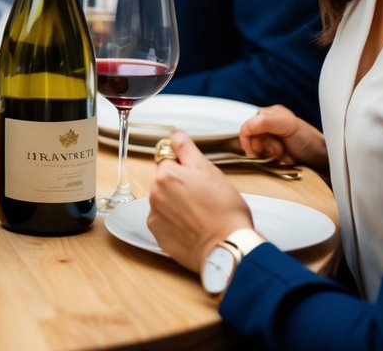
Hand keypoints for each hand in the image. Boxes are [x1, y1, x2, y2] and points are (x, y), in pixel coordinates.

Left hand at [148, 132, 253, 271]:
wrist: (227, 247)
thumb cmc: (225, 211)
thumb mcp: (210, 171)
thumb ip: (187, 150)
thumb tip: (176, 135)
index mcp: (166, 174)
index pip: (167, 158)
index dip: (184, 165)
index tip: (195, 174)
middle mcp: (155, 193)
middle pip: (164, 180)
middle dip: (179, 184)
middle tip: (202, 195)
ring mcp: (155, 215)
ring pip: (163, 200)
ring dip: (175, 203)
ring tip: (199, 212)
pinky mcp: (158, 234)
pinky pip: (163, 221)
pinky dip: (173, 222)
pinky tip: (191, 226)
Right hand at [239, 105, 327, 167]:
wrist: (324, 158)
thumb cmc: (310, 140)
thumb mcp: (288, 125)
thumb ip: (265, 122)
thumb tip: (246, 128)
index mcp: (269, 114)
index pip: (246, 128)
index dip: (251, 143)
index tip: (260, 153)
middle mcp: (267, 124)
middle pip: (251, 140)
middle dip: (266, 150)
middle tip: (281, 152)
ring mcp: (271, 138)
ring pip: (257, 151)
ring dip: (271, 156)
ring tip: (286, 157)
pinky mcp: (274, 150)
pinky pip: (263, 158)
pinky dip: (273, 161)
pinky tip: (285, 159)